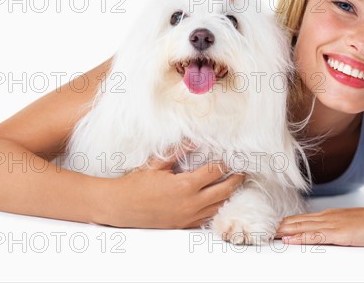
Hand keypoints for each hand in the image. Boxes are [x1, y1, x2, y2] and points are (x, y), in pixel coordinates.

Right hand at [97, 154, 244, 228]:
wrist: (120, 207)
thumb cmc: (136, 184)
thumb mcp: (157, 164)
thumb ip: (178, 151)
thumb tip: (195, 139)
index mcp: (185, 185)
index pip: (215, 172)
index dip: (225, 163)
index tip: (231, 157)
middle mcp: (191, 203)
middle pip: (224, 190)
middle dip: (236, 180)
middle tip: (243, 172)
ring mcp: (188, 216)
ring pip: (219, 206)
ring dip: (229, 195)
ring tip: (235, 185)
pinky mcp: (184, 224)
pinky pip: (207, 218)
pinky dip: (216, 209)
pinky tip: (219, 202)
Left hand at [276, 204, 363, 246]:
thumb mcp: (355, 226)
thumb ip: (341, 229)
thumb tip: (331, 235)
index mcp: (332, 215)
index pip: (304, 219)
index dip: (288, 223)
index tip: (274, 227)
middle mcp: (329, 217)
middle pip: (299, 221)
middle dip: (281, 227)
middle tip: (264, 231)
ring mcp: (334, 224)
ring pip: (303, 227)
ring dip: (285, 231)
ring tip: (269, 234)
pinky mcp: (340, 233)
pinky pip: (316, 236)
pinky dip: (300, 237)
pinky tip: (290, 239)